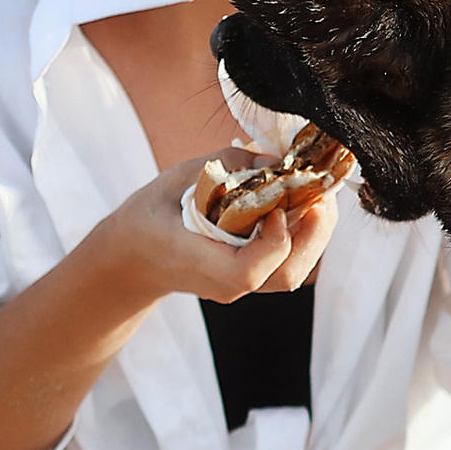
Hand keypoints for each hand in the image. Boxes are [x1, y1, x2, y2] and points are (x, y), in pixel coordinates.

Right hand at [102, 151, 340, 307]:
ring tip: (315, 195)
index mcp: (193, 260)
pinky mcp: (250, 283)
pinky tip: (301, 208)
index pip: (248, 271)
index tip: (277, 201)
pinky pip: (287, 266)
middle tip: (319, 191)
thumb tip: (274, 160)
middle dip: (313, 232)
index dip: (275, 240)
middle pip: (284, 276)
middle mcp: (223, 283)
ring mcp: (239, 288)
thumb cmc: (149, 216)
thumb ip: (224, 167)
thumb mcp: (175, 179)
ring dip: (314, 234)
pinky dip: (303, 238)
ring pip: (292, 273)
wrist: (131, 259)